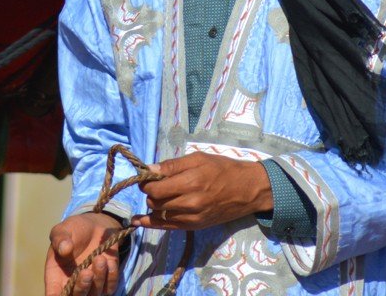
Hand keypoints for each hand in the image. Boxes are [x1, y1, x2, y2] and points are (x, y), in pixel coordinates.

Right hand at [44, 212, 122, 295]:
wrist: (96, 226)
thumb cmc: (75, 230)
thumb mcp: (64, 229)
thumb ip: (60, 238)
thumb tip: (64, 249)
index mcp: (56, 274)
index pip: (53, 293)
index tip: (59, 294)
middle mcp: (72, 283)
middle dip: (82, 288)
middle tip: (86, 272)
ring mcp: (90, 284)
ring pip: (94, 294)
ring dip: (98, 278)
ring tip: (100, 258)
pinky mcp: (106, 281)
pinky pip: (110, 287)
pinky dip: (111, 276)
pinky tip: (109, 261)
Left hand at [130, 152, 272, 230]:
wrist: (248, 190)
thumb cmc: (223, 169)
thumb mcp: (198, 158)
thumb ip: (172, 165)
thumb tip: (149, 169)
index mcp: (191, 182)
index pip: (155, 188)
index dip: (145, 182)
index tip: (146, 176)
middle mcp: (190, 203)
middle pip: (154, 201)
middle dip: (150, 192)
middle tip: (154, 184)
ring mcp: (192, 218)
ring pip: (159, 214)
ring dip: (154, 204)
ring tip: (159, 195)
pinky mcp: (195, 227)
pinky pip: (167, 227)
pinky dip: (151, 223)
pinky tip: (137, 221)